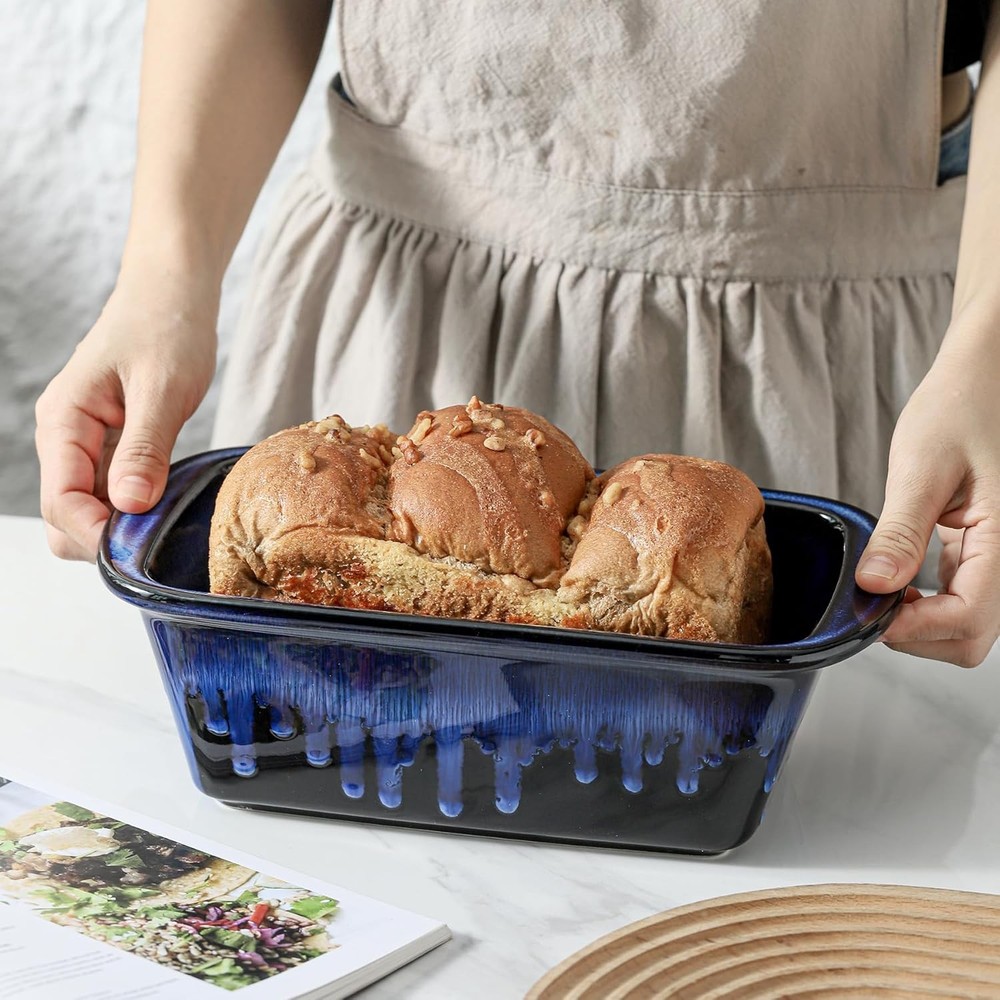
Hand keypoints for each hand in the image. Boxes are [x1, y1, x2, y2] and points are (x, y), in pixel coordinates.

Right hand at [35, 272, 217, 560]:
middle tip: (159, 542)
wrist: (173, 294)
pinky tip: (169, 504)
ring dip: (123, 525)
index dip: (96, 535)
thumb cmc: (167, 329)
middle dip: (103, 539)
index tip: (139, 551)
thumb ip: (144, 449)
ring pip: (89, 509)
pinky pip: (113, 491)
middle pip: (65, 516)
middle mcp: (65, 437)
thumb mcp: (162, 389)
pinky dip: (136, 507)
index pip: (60, 502)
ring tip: (170, 523)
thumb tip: (130, 507)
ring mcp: (87, 444)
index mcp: (63, 422)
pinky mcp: (112, 445)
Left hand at [855, 349, 999, 666]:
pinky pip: (968, 599)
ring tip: (886, 585)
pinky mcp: (992, 552)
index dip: (915, 627)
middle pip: (972, 637)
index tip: (872, 609)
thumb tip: (875, 586)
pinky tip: (904, 576)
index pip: (968, 618)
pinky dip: (932, 602)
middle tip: (873, 600)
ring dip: (924, 621)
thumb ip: (901, 532)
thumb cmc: (963, 406)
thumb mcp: (922, 466)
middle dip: (918, 632)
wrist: (989, 378)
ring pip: (971, 625)